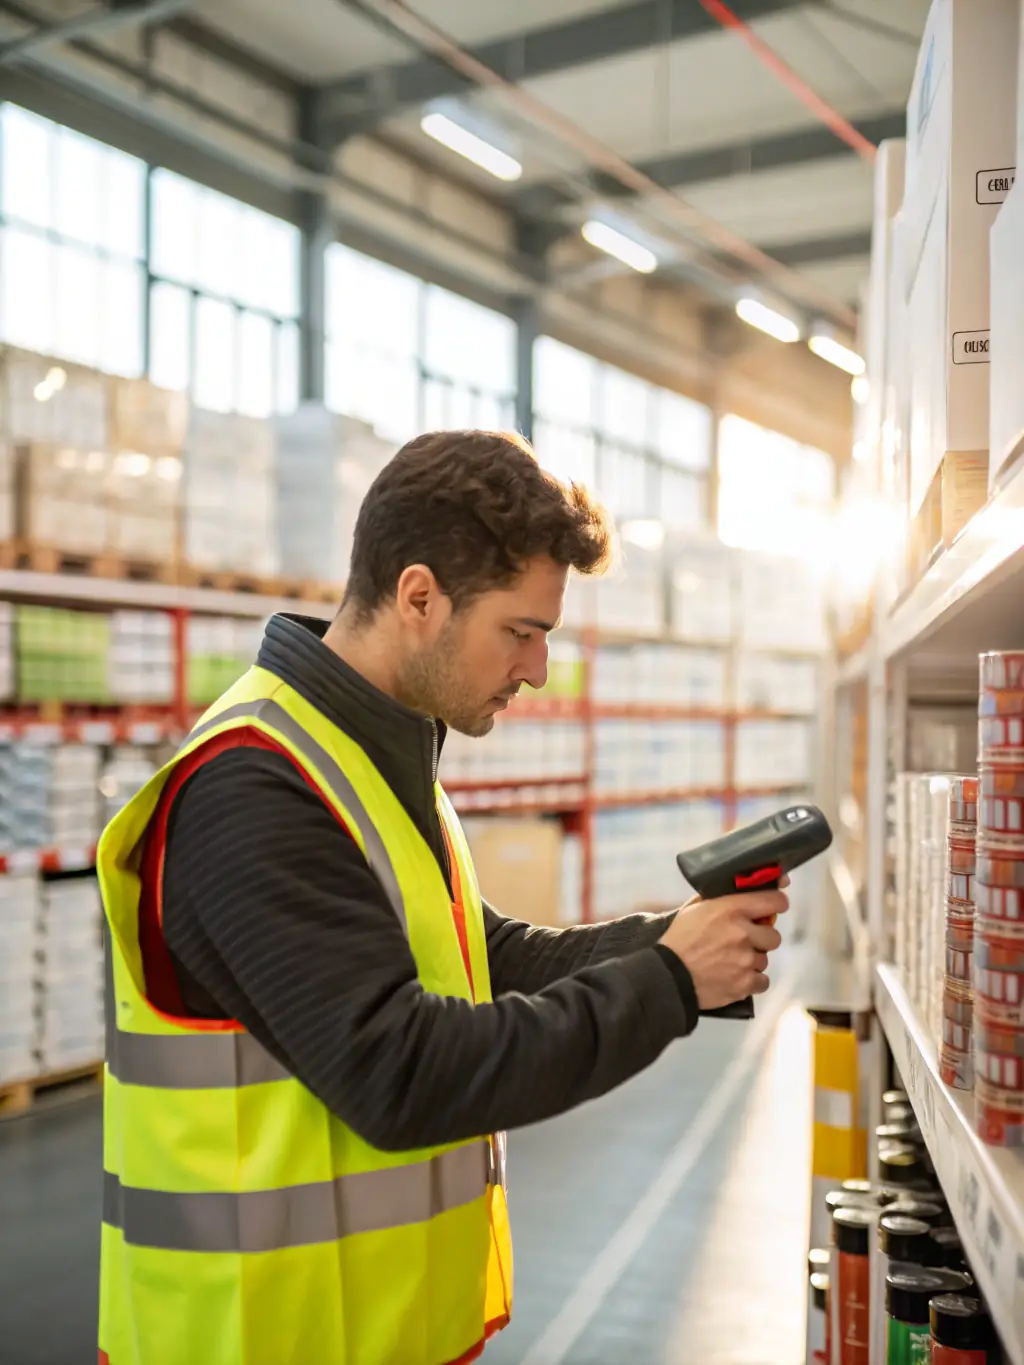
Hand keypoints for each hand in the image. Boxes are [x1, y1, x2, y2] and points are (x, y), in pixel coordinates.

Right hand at [659, 888, 786, 1010]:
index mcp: (731, 909)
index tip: (774, 906)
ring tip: (731, 962)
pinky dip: (751, 981)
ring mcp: (746, 960)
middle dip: (761, 938)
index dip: (776, 903)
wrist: (668, 976)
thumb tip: (741, 889)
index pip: (774, 900)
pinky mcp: (745, 983)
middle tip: (745, 941)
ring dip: (752, 960)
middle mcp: (743, 933)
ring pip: (764, 959)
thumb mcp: (694, 909)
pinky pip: (762, 981)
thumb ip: (719, 898)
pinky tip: (736, 977)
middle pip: (774, 936)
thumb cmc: (679, 939)